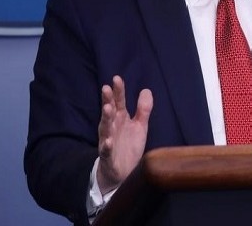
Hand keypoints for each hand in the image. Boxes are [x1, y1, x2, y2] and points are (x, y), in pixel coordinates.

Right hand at [95, 75, 152, 193]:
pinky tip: (108, 141)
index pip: (118, 102)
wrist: (123, 172)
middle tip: (106, 88)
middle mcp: (112, 128)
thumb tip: (146, 89)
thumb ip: (143, 109)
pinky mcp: (108, 156)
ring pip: (105, 128)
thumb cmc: (129, 146)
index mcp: (120, 119)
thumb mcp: (140, 126)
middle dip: (107, 100)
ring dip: (106, 118)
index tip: (117, 78)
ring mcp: (108, 141)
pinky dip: (107, 146)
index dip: (118, 91)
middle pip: (109, 112)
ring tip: (107, 108)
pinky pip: (106, 150)